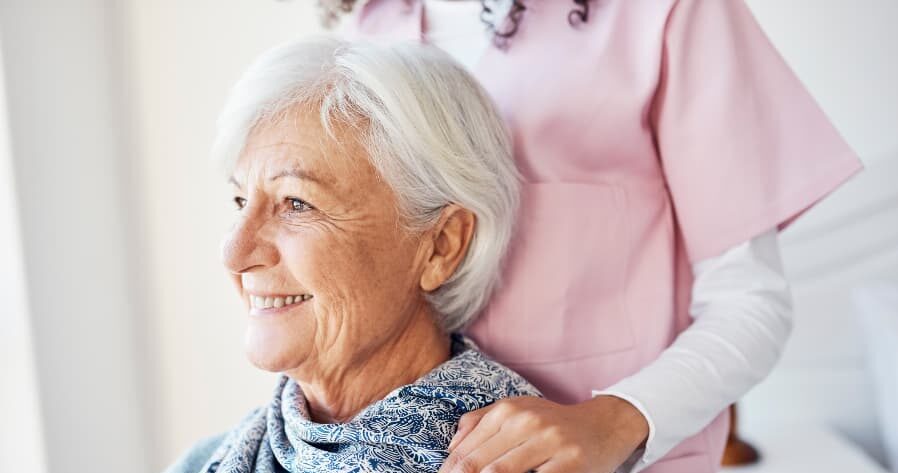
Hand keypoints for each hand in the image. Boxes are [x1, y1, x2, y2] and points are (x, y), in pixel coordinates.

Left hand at [438, 395, 648, 472]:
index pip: (465, 452)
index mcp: (508, 411)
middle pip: (478, 466)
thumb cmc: (553, 423)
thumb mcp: (517, 411)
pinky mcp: (570, 462)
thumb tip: (450, 448)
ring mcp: (550, 442)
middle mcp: (527, 422)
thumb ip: (480, 422)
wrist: (604, 425)